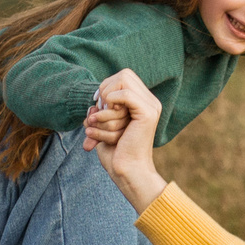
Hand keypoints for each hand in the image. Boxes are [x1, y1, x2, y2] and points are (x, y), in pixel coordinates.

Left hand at [90, 69, 168, 212]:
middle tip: (98, 113)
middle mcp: (150, 101)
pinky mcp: (148, 113)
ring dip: (105, 104)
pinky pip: (125, 94)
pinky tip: (102, 120)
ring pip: (122, 82)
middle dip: (105, 92)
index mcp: (143, 102)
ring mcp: (151, 106)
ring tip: (97, 122)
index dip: (106, 87)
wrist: (126, 170)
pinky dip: (109, 105)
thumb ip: (102, 107)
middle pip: (123, 75)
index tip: (98, 106)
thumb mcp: (105, 123)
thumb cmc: (115, 151)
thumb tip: (93, 101)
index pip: (123, 76)